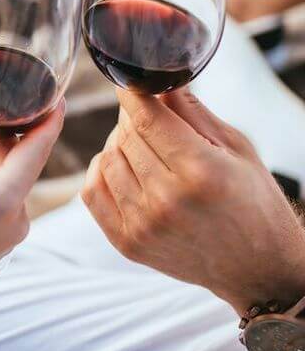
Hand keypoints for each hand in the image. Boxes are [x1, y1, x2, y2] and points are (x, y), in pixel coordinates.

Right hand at [0, 105, 64, 350]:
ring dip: (2, 158)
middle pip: (25, 165)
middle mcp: (15, 219)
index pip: (38, 148)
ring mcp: (8, 235)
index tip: (57, 95)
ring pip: (13, 184)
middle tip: (6, 101)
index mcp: (4, 199)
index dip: (49, 118)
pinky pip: (4, 202)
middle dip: (16, 134)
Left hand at [82, 88, 304, 314]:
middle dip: (131, 118)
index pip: (147, 120)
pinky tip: (121, 166)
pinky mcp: (128, 243)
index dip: (131, 95)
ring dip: (117, 143)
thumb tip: (158, 82)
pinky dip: (101, 171)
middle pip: (125, 137)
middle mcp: (167, 200)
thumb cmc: (254, 203)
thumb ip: (193, 112)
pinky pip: (92, 192)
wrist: (257, 268)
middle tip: (144, 114)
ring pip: (106, 160)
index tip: (128, 85)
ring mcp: (143, 225)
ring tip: (138, 142)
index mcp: (201, 171)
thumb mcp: (237, 149)